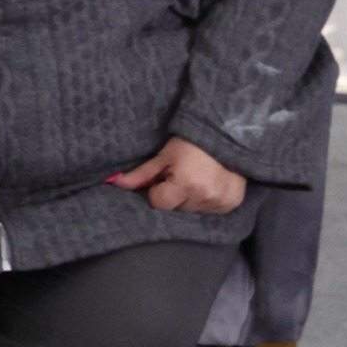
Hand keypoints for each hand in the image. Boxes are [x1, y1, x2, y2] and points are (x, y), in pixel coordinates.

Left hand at [106, 136, 245, 214]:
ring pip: (192, 211)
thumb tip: (114, 183)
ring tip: (196, 179)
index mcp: (186, 184)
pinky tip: (209, 184)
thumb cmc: (191, 144)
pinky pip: (210, 211)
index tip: (165, 177)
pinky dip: (206, 201)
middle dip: (174, 195)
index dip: (158, 191)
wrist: (228, 135)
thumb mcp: (163, 156)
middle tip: (182, 176)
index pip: (159, 203)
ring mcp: (221, 202)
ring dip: (190, 199)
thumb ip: (141, 174)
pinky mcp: (232, 204)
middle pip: (176, 209)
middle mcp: (204, 197)